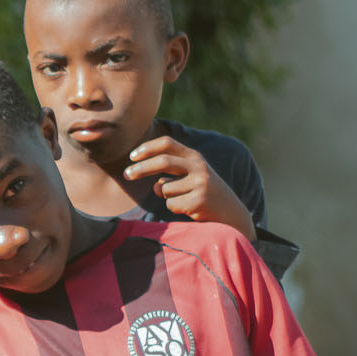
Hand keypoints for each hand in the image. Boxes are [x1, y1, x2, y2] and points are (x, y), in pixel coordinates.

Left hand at [123, 136, 252, 235]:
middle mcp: (198, 167)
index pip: (167, 143)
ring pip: (163, 188)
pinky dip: (173, 207)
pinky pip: (170, 204)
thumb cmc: (202, 192)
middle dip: (140, 168)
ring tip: (182, 198)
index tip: (132, 156)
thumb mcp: (191, 173)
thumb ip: (170, 166)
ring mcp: (200, 183)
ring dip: (164, 195)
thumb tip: (137, 167)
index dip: (147, 148)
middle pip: (162, 162)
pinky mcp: (198, 201)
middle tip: (125, 175)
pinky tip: (189, 208)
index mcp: (194, 157)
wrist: (230, 212)